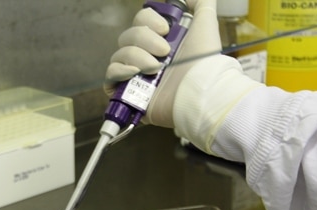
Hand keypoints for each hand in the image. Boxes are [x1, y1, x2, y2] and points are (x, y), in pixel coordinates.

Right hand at [105, 0, 223, 127]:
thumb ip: (201, 3)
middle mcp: (147, 56)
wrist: (201, 92)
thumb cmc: (205, 62)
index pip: (140, 20)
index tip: (166, 29)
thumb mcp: (206, 24)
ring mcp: (136, 75)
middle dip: (144, 39)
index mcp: (161, 40)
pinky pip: (110, 75)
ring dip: (137, 56)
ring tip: (156, 68)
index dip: (148, 20)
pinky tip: (135, 72)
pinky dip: (119, 70)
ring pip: (119, 54)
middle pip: (128, 36)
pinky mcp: (128, 94)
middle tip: (164, 51)